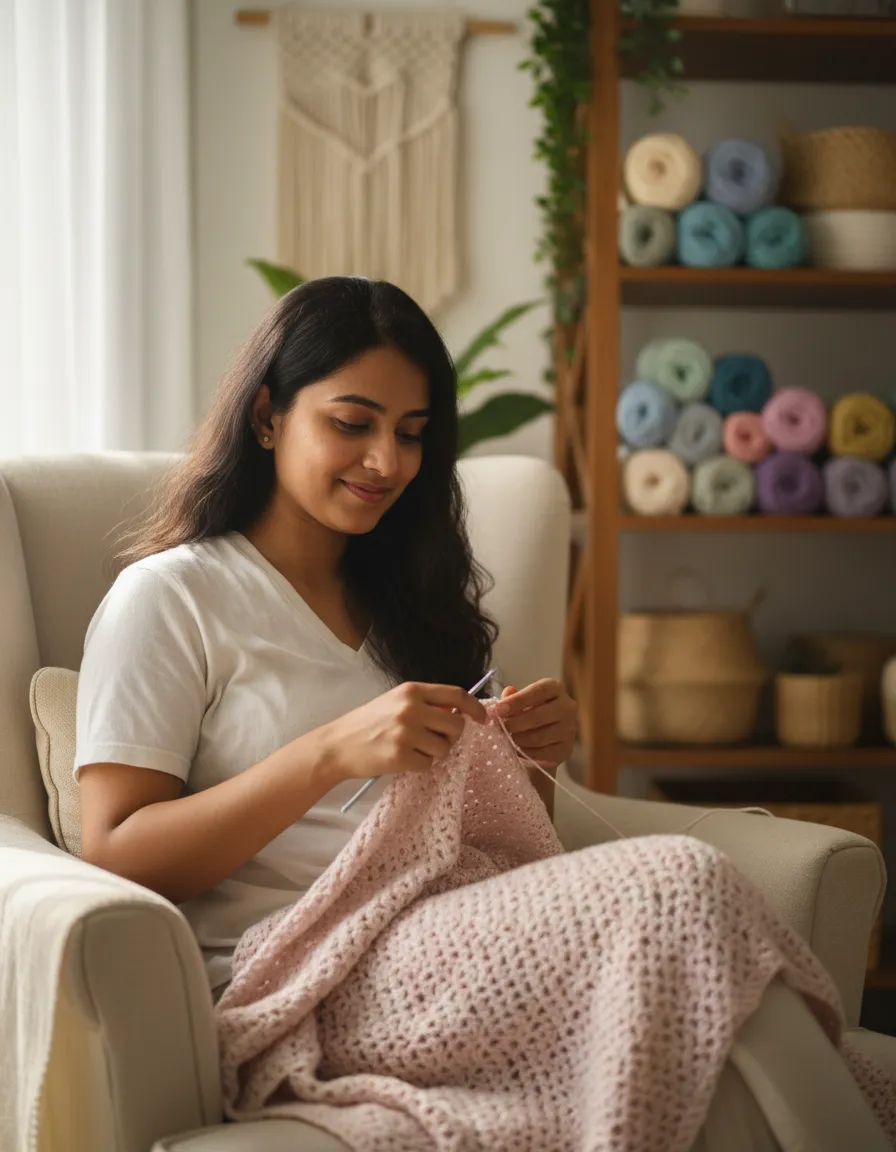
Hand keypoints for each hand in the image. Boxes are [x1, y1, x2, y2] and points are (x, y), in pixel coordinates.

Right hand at [311, 681, 487, 784]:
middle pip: (456, 724)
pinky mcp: (400, 756)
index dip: (475, 707)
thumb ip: (426, 704)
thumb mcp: (396, 702)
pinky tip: (402, 760)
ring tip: (413, 750)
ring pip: (445, 748)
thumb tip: (459, 712)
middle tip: (437, 741)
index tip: (482, 719)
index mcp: (412, 690)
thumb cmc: (369, 723)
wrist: (338, 745)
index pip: (456, 694)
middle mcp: (411, 708)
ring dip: (435, 753)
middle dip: (453, 736)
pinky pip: (428, 765)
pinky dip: (419, 766)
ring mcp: (406, 732)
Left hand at [493, 678, 576, 768]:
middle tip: (499, 728)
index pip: (539, 691)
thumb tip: (508, 692)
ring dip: (518, 739)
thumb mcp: (521, 700)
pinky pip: (543, 753)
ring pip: (540, 737)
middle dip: (515, 723)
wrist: (546, 734)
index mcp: (555, 688)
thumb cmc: (530, 711)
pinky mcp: (566, 748)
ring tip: (505, 739)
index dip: (517, 700)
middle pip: (539, 715)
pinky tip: (515, 750)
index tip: (498, 709)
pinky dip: (526, 753)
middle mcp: (567, 706)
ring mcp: (569, 729)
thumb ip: (513, 697)